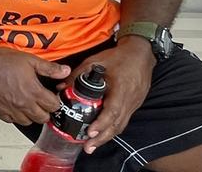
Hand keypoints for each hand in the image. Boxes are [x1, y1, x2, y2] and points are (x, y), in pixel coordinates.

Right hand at [0, 45, 68, 125]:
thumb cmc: (0, 60)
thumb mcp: (29, 59)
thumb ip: (49, 68)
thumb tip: (65, 71)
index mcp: (33, 91)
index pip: (54, 106)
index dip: (55, 100)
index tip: (51, 94)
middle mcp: (23, 104)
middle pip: (43, 117)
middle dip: (45, 109)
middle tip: (41, 100)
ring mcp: (10, 110)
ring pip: (28, 121)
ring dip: (31, 114)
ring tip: (28, 103)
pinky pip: (13, 121)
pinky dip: (16, 116)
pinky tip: (14, 105)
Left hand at [80, 36, 154, 153]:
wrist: (141, 54)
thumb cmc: (119, 57)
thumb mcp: (95, 61)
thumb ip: (77, 75)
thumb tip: (60, 87)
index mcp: (121, 89)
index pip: (112, 111)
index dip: (101, 124)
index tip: (90, 132)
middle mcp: (128, 101)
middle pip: (116, 125)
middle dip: (101, 138)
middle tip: (88, 147)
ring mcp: (133, 105)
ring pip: (120, 125)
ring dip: (106, 137)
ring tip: (92, 145)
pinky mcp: (133, 105)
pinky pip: (123, 121)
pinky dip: (112, 129)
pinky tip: (102, 134)